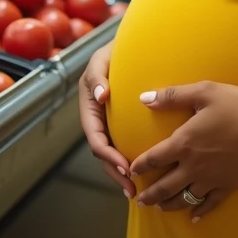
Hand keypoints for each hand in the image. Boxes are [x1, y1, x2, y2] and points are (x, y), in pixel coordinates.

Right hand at [78, 43, 135, 198]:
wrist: (130, 47)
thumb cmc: (114, 52)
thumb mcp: (101, 60)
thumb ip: (98, 76)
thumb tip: (101, 96)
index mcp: (90, 108)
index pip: (95, 138)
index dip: (107, 155)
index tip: (124, 167)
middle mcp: (98, 119)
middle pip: (103, 154)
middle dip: (115, 173)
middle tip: (132, 189)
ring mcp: (110, 123)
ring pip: (113, 154)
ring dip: (123, 173)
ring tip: (137, 190)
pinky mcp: (123, 124)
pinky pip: (126, 144)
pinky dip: (133, 160)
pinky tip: (148, 173)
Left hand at [130, 81, 237, 219]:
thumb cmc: (236, 105)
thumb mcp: (204, 92)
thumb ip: (172, 96)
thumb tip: (143, 98)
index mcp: (184, 143)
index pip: (154, 159)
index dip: (140, 166)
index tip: (131, 171)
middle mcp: (193, 167)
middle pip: (165, 186)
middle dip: (150, 195)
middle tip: (139, 201)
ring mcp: (211, 180)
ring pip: (184, 199)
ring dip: (168, 205)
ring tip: (159, 208)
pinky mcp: (228, 186)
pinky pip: (209, 204)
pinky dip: (199, 212)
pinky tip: (193, 218)